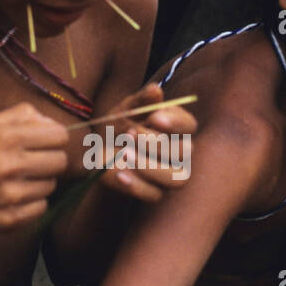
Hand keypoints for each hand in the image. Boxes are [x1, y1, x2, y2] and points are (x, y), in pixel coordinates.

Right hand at [0, 102, 68, 237]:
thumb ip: (20, 116)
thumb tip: (52, 123)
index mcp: (4, 137)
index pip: (60, 136)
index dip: (53, 138)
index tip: (42, 143)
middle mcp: (9, 166)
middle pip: (60, 161)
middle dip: (48, 160)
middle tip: (27, 162)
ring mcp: (10, 196)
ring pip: (51, 185)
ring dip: (37, 182)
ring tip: (12, 180)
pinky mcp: (10, 220)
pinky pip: (41, 208)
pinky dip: (30, 203)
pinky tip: (9, 197)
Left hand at [88, 83, 196, 202]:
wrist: (95, 149)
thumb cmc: (117, 126)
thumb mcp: (125, 110)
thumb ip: (141, 101)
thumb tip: (156, 90)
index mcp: (177, 128)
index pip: (189, 125)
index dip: (175, 123)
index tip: (154, 117)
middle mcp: (179, 153)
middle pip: (185, 152)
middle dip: (156, 143)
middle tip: (130, 132)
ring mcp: (169, 175)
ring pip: (176, 178)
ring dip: (150, 166)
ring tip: (124, 153)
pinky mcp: (154, 193)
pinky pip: (153, 195)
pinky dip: (136, 185)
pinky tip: (119, 173)